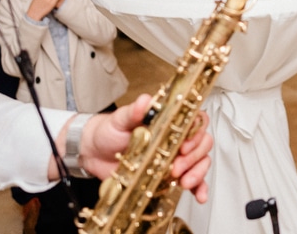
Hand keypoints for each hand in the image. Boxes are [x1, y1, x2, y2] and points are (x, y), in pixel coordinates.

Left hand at [73, 94, 214, 202]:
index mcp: (170, 122)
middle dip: (194, 157)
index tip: (184, 145)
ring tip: (184, 182)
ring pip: (200, 162)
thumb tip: (145, 101)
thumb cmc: (109, 131)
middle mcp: (177, 139)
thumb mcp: (120, 119)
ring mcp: (175, 158)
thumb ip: (134, 111)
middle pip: (202, 144)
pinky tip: (199, 195)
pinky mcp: (170, 176)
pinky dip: (199, 188)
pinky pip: (193, 181)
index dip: (196, 133)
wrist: (94, 153)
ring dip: (197, 173)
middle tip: (176, 167)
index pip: (196, 122)